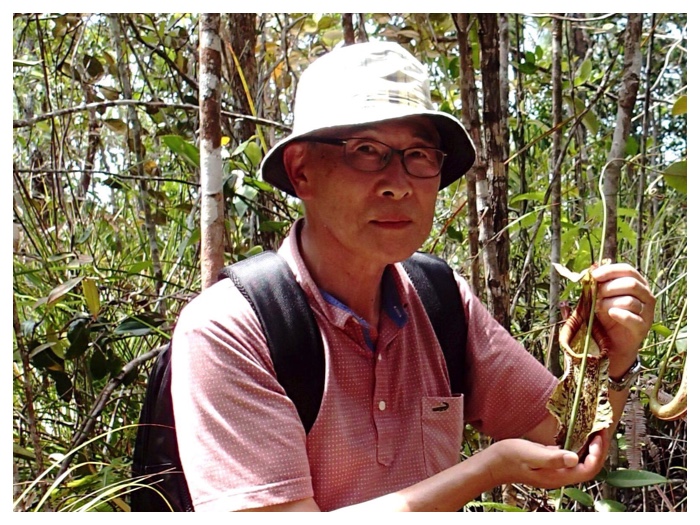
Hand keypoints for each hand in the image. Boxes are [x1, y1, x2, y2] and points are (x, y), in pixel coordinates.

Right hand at [486, 432, 608, 489]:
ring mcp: (555, 470)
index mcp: (558, 476)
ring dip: (590, 448)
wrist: (493, 464)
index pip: (588, 469)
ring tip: (593, 431)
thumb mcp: (530, 454)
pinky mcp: (550, 464)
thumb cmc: (509, 458)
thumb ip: (552, 457)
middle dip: (598, 450)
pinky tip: (576, 435)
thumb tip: (575, 457)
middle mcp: (560, 475)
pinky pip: (571, 457)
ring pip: (581, 462)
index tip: (597, 436)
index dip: (597, 454)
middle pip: (588, 467)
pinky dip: (578, 446)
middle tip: (600, 430)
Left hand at [591, 263, 654, 376]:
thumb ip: (597, 285)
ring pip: (630, 301)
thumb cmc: (606, 317)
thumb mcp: (599, 298)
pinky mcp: (643, 327)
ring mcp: (647, 312)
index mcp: (637, 284)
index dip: (610, 270)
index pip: (628, 270)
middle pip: (631, 284)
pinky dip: (620, 315)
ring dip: (610, 303)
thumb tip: (591, 269)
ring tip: (599, 308)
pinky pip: (633, 318)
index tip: (594, 275)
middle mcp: (646, 296)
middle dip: (609, 288)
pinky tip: (611, 314)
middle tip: (596, 295)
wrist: (612, 344)